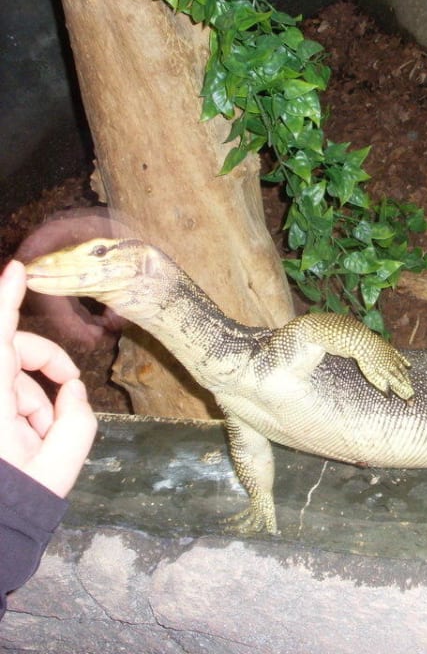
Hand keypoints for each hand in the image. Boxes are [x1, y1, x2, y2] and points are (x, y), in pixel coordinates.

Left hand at [0, 260, 96, 497]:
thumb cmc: (20, 497)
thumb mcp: (60, 464)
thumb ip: (77, 420)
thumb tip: (72, 392)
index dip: (5, 302)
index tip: (16, 270)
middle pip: (13, 352)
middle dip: (47, 361)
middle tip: (72, 384)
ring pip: (13, 377)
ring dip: (37, 399)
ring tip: (45, 437)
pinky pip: (10, 396)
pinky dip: (28, 411)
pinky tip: (34, 439)